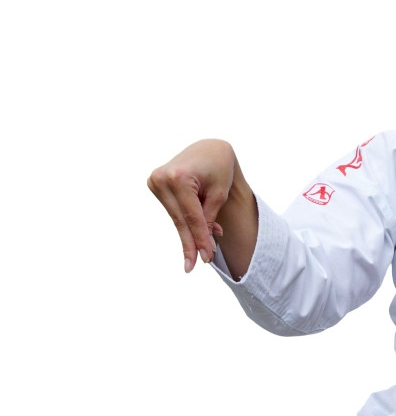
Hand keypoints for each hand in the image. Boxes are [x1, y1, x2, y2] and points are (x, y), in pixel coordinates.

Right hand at [147, 139, 238, 272]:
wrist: (208, 148)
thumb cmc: (218, 168)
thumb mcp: (220, 193)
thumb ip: (209, 218)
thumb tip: (204, 245)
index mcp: (179, 177)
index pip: (192, 217)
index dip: (200, 240)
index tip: (205, 259)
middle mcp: (162, 178)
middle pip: (180, 220)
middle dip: (191, 244)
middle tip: (192, 266)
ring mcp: (155, 181)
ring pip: (176, 218)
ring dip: (191, 234)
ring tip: (204, 251)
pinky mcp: (154, 185)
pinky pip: (174, 211)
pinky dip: (186, 223)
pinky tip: (198, 235)